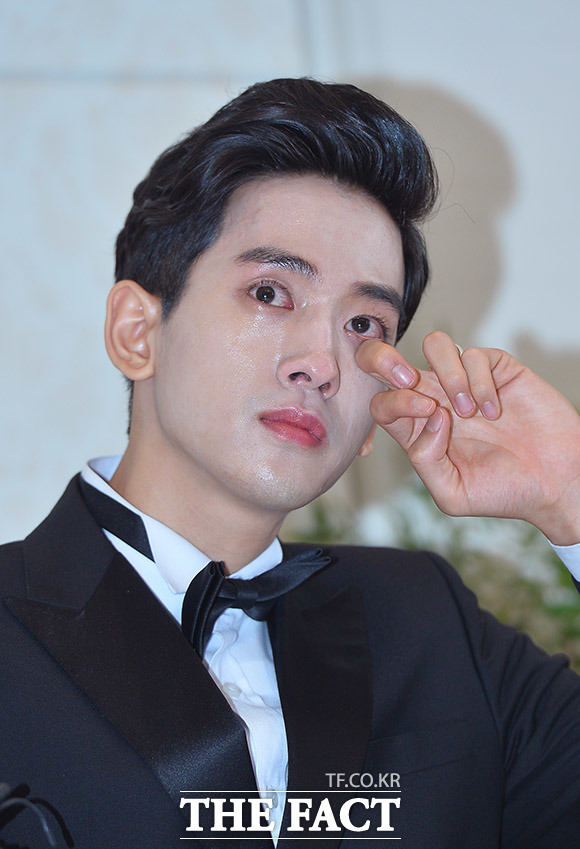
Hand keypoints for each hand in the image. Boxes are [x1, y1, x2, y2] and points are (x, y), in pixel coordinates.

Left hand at [356, 331, 579, 544]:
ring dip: (448, 376)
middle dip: (382, 359)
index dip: (393, 402)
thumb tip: (429, 418)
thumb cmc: (502, 491)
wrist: (554, 482)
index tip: (428, 415)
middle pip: (387, 361)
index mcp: (417, 430)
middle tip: (409, 381)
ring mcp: (463, 382)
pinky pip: (475, 355)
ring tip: (469, 411)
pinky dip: (482, 383)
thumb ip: (425, 461)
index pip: (382, 403)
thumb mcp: (452, 493)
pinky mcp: (496, 370)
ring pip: (434, 345)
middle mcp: (434, 400)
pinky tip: (497, 411)